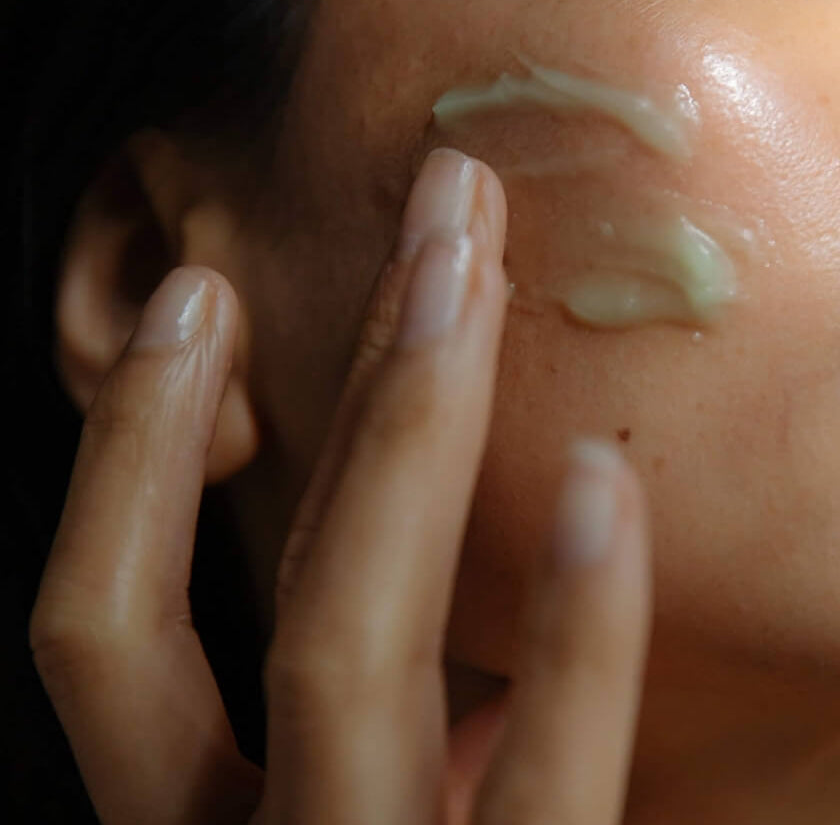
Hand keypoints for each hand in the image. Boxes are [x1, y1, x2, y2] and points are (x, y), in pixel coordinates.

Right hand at [30, 148, 652, 824]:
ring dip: (410, 433)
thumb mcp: (394, 812)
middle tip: (442, 206)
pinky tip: (604, 480)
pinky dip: (577, 628)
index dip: (128, 455)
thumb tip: (481, 625)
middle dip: (353, 383)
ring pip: (346, 652)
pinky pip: (548, 773)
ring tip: (471, 270)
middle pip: (261, 602)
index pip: (107, 633)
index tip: (205, 297)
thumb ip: (417, 727)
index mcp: (209, 822)